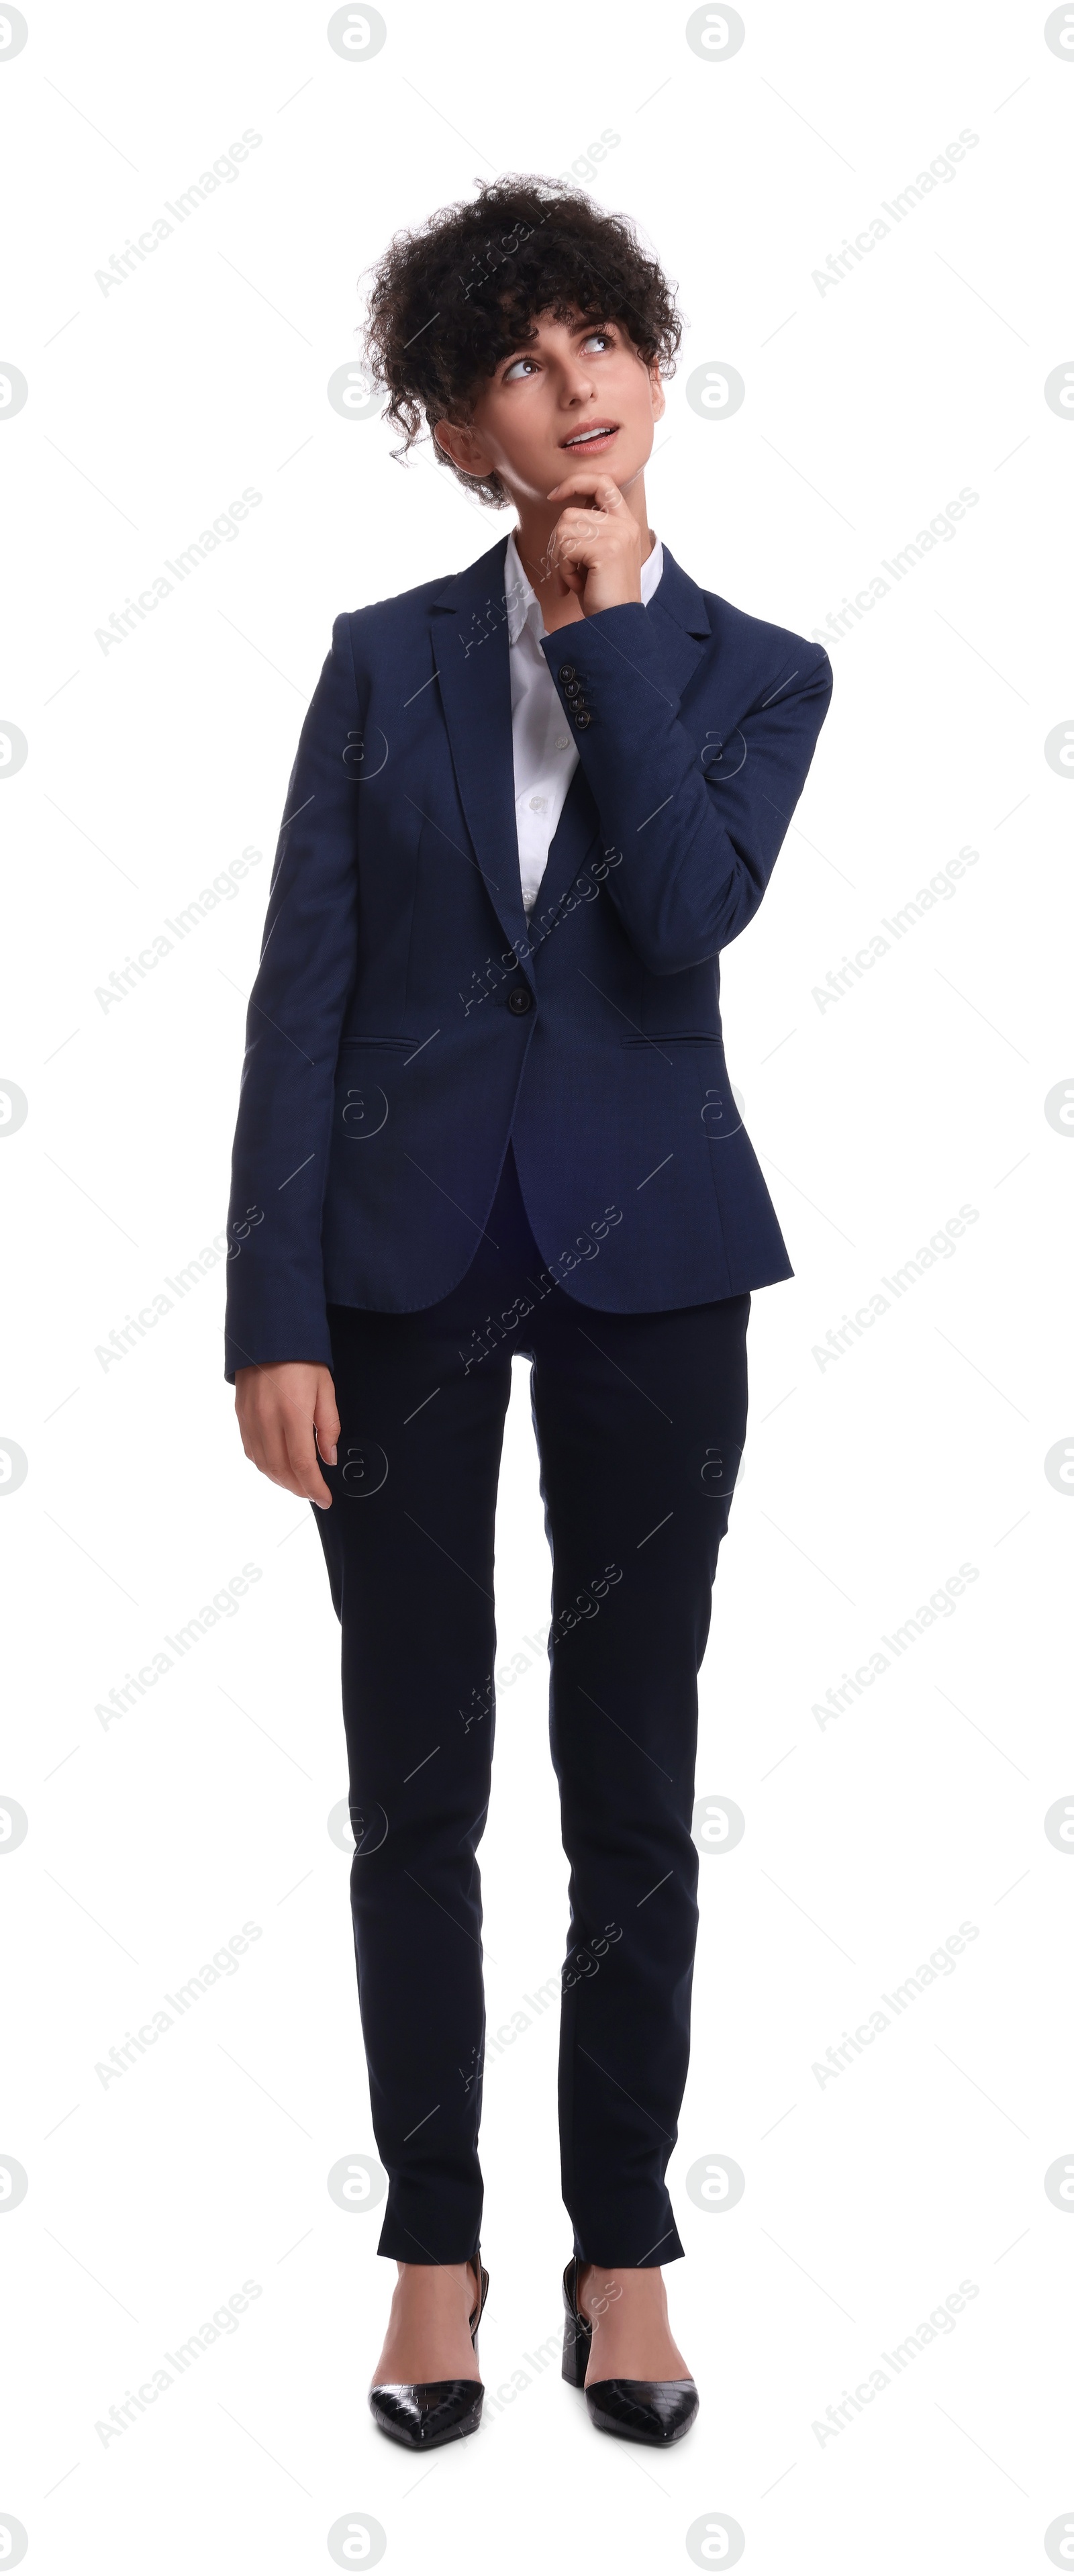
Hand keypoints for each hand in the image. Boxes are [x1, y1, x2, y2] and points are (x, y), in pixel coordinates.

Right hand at [234, 1361, 339, 1508]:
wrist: (269, 1335)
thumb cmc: (303, 1360)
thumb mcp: (325, 1390)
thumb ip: (328, 1427)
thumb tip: (329, 1459)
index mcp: (292, 1414)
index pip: (301, 1464)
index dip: (314, 1487)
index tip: (325, 1499)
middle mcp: (266, 1420)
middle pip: (280, 1470)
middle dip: (299, 1488)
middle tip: (314, 1493)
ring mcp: (250, 1419)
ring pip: (263, 1464)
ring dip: (281, 1481)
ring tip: (298, 1484)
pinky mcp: (241, 1415)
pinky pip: (251, 1450)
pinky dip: (265, 1466)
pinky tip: (278, 1467)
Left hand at [543, 469, 645, 615]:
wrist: (617, 625)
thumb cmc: (603, 594)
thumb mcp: (597, 555)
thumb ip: (589, 529)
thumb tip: (563, 507)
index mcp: (625, 522)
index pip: (602, 482)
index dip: (576, 482)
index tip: (554, 496)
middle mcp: (624, 525)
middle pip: (570, 514)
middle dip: (559, 544)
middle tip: (567, 572)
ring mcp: (617, 536)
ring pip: (564, 530)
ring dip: (561, 560)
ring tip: (575, 580)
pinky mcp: (606, 550)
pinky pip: (566, 549)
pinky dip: (564, 571)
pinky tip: (576, 586)